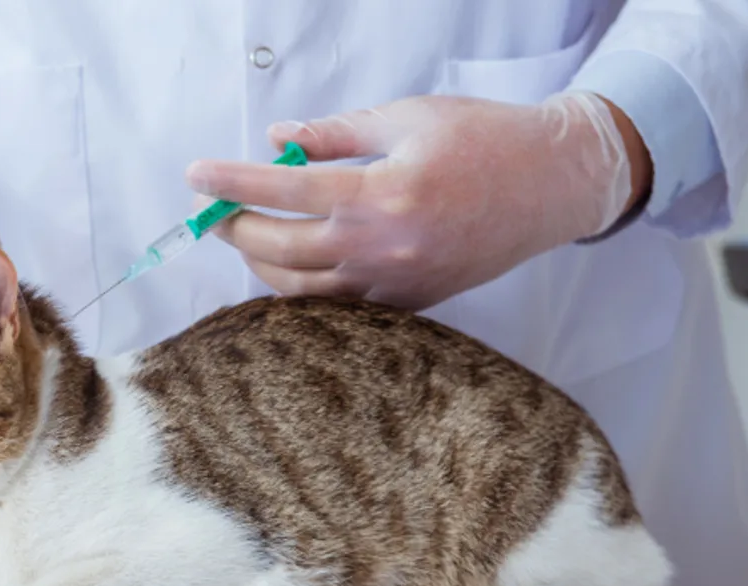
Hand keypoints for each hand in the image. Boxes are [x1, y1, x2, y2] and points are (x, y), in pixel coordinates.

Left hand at [185, 92, 649, 310]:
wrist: (551, 187)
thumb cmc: (484, 140)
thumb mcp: (406, 118)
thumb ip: (334, 133)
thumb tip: (276, 139)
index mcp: (383, 195)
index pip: (285, 191)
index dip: (232, 183)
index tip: (195, 177)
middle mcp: (383, 249)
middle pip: (279, 249)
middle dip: (234, 229)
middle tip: (212, 211)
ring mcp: (394, 285)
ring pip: (299, 289)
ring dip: (260, 263)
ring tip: (246, 233)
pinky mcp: (406, 304)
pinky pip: (335, 305)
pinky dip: (300, 286)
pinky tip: (286, 263)